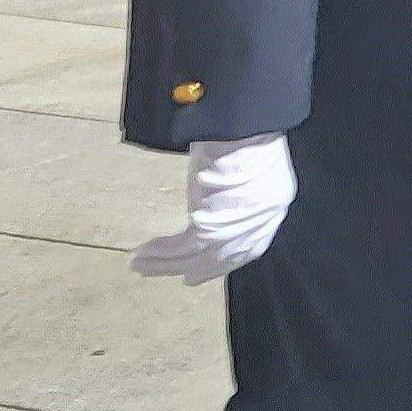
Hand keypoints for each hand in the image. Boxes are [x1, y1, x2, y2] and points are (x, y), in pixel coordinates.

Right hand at [130, 135, 295, 283]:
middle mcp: (258, 225)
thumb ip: (241, 190)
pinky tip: (142, 255)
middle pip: (224, 258)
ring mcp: (235, 230)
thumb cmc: (245, 138)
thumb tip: (218, 198)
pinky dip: (160, 254)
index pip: (251, 247)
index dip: (229, 260)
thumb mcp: (251, 169)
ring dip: (164, 264)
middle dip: (201, 269)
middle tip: (185, 279)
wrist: (244, 132)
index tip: (212, 266)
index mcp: (272, 208)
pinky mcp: (211, 230)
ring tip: (140, 265)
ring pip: (195, 257)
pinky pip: (182, 249)